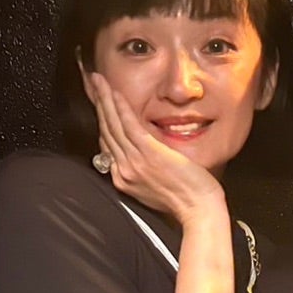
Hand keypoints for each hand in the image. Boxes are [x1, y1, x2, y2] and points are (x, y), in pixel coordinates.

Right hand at [88, 72, 225, 222]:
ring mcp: (133, 162)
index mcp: (124, 178)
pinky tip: (114, 93)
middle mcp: (123, 170)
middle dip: (98, 104)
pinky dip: (120, 108)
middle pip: (106, 131)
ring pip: (113, 125)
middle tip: (93, 84)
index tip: (101, 105)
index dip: (103, 121)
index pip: (108, 144)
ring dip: (104, 99)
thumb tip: (141, 152)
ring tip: (99, 81)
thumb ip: (143, 169)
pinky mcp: (148, 153)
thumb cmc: (185, 200)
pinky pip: (129, 126)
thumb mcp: (155, 186)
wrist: (198, 210)